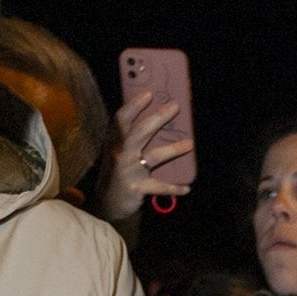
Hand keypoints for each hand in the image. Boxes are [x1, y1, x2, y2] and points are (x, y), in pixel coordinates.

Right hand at [97, 90, 194, 220]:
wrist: (107, 202)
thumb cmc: (119, 171)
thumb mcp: (119, 151)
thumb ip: (132, 136)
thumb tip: (159, 117)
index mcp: (115, 141)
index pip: (121, 119)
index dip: (134, 105)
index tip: (149, 93)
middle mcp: (120, 153)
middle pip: (139, 132)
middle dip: (158, 118)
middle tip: (175, 106)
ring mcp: (128, 170)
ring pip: (153, 156)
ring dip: (173, 149)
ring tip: (190, 144)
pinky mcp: (135, 188)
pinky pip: (159, 186)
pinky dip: (173, 187)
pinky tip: (187, 188)